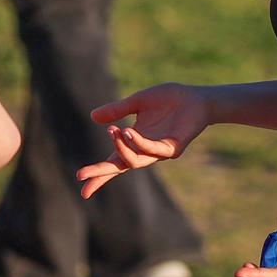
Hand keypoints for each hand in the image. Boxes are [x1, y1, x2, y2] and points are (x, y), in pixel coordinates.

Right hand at [75, 83, 210, 198]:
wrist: (196, 97)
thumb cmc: (169, 100)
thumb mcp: (137, 102)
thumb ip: (117, 110)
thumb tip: (93, 117)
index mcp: (136, 141)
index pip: (114, 161)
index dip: (98, 171)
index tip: (79, 179)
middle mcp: (146, 151)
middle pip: (120, 167)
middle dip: (101, 173)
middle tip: (82, 176)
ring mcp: (160, 152)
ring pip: (135, 161)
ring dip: (121, 149)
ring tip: (113, 131)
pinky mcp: (173, 148)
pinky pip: (152, 149)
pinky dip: (138, 143)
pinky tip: (127, 132)